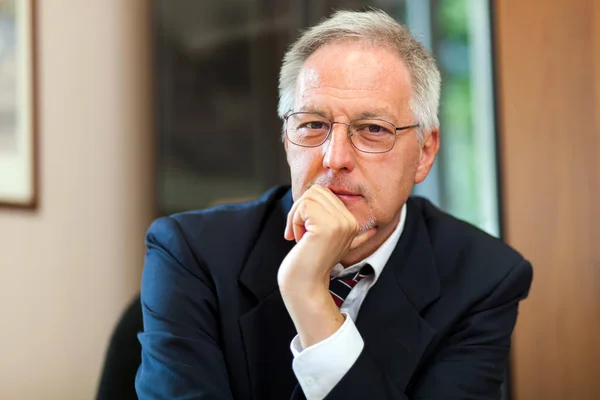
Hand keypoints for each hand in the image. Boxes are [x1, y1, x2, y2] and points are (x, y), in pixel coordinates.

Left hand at [277, 184, 371, 347]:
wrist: (305, 287)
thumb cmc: (308, 262)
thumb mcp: (323, 236)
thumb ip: (329, 217)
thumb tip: (327, 196)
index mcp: (351, 222)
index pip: (324, 193)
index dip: (307, 209)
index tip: (304, 232)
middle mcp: (350, 221)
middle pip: (316, 191)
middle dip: (300, 210)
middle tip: (299, 234)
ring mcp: (341, 224)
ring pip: (309, 196)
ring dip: (296, 216)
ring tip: (301, 237)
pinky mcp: (328, 227)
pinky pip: (304, 206)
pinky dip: (294, 221)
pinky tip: (299, 240)